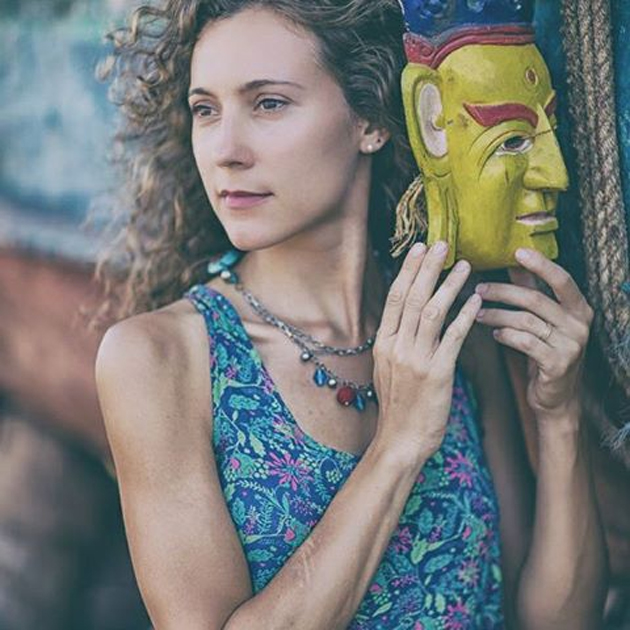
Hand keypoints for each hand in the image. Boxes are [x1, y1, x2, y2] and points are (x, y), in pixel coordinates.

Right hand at [372, 241, 481, 464]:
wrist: (400, 440)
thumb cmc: (398, 406)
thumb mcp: (387, 369)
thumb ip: (395, 342)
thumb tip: (405, 318)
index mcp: (382, 343)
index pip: (395, 298)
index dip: (407, 271)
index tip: (418, 249)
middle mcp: (396, 347)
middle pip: (412, 298)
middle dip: (427, 268)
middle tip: (440, 244)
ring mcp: (415, 359)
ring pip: (432, 312)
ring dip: (449, 285)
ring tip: (464, 265)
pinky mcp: (437, 373)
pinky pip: (453, 338)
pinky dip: (465, 316)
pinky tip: (476, 300)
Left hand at [474, 248, 593, 419]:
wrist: (555, 398)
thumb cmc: (544, 351)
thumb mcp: (542, 320)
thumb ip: (532, 290)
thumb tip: (513, 260)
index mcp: (579, 308)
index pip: (561, 279)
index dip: (540, 264)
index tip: (517, 251)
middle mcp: (579, 324)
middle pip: (535, 299)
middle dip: (502, 291)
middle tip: (478, 288)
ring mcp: (571, 345)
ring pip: (526, 320)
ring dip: (497, 314)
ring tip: (476, 313)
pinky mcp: (558, 364)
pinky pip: (526, 343)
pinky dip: (505, 335)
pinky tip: (493, 333)